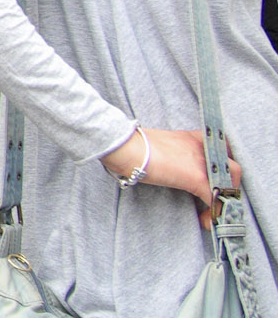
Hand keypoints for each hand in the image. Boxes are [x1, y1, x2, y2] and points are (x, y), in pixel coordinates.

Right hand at [100, 127, 243, 225]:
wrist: (126, 147)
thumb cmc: (133, 146)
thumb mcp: (160, 146)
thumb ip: (173, 155)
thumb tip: (168, 168)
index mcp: (194, 138)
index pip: (222, 152)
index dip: (222, 170)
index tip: (215, 185)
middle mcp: (204, 147)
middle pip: (232, 168)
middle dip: (228, 187)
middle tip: (215, 202)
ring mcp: (203, 162)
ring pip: (230, 183)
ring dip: (224, 201)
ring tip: (211, 214)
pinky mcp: (197, 178)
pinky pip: (215, 199)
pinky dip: (214, 212)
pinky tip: (206, 220)